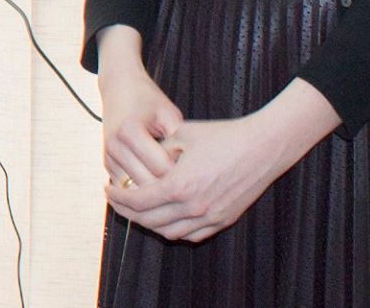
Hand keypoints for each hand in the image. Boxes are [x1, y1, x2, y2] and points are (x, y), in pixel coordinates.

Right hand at [96, 29, 183, 194]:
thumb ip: (179, 142)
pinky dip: (145, 192)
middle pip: (149, 184)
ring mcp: (108, 157)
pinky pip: (129, 189)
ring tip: (179, 191)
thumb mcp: (169, 114)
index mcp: (130, 131)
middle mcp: (115, 146)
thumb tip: (190, 174)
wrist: (119, 90)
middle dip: (171, 188)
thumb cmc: (149, 101)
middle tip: (192, 188)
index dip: (184, 174)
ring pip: (137, 192)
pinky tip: (162, 189)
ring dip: (157, 194)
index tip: (199, 174)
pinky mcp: (107, 165)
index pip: (162, 168)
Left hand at [105, 81, 337, 242]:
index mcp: (179, 185)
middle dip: (128, 212)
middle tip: (116, 200)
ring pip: (169, 232)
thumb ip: (156, 150)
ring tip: (138, 209)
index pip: (137, 201)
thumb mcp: (182, 135)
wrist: (262, 146)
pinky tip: (164, 216)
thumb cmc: (222, 135)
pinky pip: (190, 235)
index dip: (118, 197)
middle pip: (149, 220)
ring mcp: (210, 217)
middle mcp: (194, 207)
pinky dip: (173, 229)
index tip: (106, 189)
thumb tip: (135, 159)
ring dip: (149, 222)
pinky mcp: (224, 220)